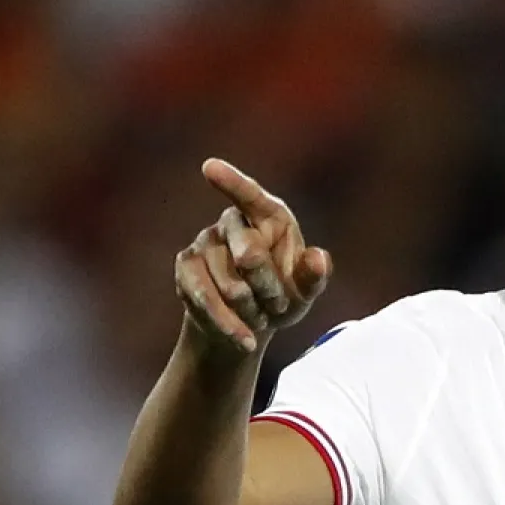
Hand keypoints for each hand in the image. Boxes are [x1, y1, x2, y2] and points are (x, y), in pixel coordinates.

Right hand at [175, 158, 332, 353]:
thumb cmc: (280, 297)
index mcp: (267, 215)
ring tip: (261, 319)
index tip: (208, 167)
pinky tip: (243, 337)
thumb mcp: (303, 292)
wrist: (244, 326)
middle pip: (249, 253)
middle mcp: (231, 222)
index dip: (230, 181)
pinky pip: (203, 297)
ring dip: (250, 310)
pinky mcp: (185, 268)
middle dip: (268, 288)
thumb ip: (313, 277)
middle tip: (277, 304)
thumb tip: (319, 259)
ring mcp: (204, 242)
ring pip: (228, 283)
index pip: (249, 194)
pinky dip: (226, 323)